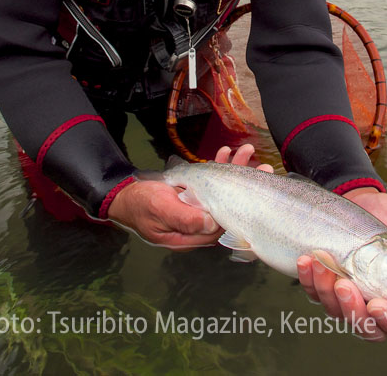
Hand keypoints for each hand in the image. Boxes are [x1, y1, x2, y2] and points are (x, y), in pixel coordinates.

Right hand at [108, 143, 270, 248]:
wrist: (124, 196)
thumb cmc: (139, 205)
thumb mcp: (160, 211)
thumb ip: (184, 219)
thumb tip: (211, 223)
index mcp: (192, 235)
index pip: (224, 225)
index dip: (241, 207)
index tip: (255, 187)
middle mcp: (198, 224)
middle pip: (229, 205)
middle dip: (245, 183)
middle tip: (262, 166)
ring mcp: (197, 208)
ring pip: (222, 191)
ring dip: (235, 170)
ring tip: (247, 151)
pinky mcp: (192, 195)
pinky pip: (210, 182)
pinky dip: (218, 166)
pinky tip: (225, 152)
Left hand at [297, 188, 386, 340]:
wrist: (356, 196)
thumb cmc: (385, 215)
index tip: (378, 304)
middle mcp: (377, 302)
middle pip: (370, 330)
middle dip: (354, 310)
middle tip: (345, 284)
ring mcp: (350, 297)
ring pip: (338, 314)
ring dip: (327, 291)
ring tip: (322, 261)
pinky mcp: (326, 286)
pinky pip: (315, 294)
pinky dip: (310, 280)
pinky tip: (309, 260)